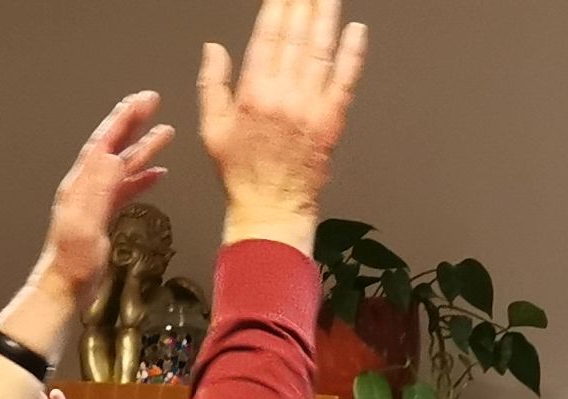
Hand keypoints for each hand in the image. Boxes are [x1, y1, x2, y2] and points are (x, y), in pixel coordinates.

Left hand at [41, 92, 176, 297]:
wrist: (64, 289)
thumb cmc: (73, 262)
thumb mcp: (86, 223)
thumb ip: (98, 189)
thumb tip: (113, 156)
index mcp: (81, 183)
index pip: (104, 142)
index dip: (124, 119)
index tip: (143, 101)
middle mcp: (87, 186)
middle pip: (113, 146)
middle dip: (133, 123)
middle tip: (153, 103)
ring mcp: (95, 199)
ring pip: (123, 165)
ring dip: (143, 148)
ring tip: (165, 132)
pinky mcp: (103, 214)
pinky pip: (126, 188)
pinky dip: (142, 178)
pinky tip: (158, 174)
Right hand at [202, 0, 369, 248]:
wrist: (271, 210)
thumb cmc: (242, 174)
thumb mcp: (211, 129)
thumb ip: (212, 84)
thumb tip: (213, 49)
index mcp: (253, 93)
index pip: (267, 36)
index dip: (278, 6)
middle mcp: (283, 95)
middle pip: (296, 36)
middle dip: (303, 3)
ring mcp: (310, 106)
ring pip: (320, 50)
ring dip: (326, 17)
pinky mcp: (332, 120)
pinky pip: (345, 80)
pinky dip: (352, 54)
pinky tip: (356, 30)